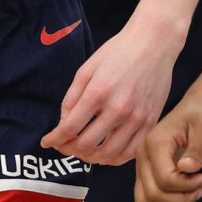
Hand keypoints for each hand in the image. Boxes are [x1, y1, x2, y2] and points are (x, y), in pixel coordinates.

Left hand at [41, 19, 180, 164]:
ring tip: (83, 151)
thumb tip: (64, 124)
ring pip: (108, 154)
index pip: (69, 129)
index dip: (54, 139)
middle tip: (64, 145)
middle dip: (68, 149)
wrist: (154, 43)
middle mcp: (118, 108)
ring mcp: (137, 118)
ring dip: (90, 158)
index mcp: (98, 92)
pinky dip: (114, 158)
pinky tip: (105, 153)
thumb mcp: (87, 69)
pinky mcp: (150, 121)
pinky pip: (130, 152)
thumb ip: (72, 98)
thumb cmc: (118, 52)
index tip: (47, 142)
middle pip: (86, 145)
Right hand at [134, 88, 201, 201]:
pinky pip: (146, 200)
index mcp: (155, 143)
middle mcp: (142, 155)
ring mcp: (142, 165)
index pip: (164, 179)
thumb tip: (187, 169)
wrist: (199, 105)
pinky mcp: (148, 173)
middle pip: (152, 194)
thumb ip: (197, 150)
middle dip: (180, 201)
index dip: (186, 187)